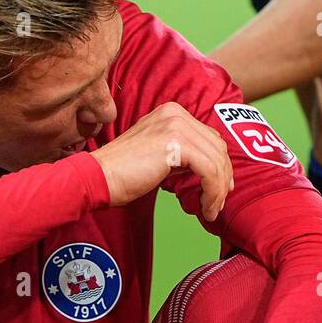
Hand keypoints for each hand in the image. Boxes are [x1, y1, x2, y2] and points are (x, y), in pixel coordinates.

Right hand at [90, 102, 233, 221]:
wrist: (98, 177)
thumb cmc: (122, 172)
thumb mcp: (157, 153)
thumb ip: (181, 153)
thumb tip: (208, 169)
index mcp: (171, 112)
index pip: (209, 137)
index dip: (220, 164)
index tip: (221, 188)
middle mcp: (175, 113)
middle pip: (217, 147)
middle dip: (223, 178)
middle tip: (219, 203)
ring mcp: (175, 125)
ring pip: (216, 160)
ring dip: (218, 190)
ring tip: (211, 210)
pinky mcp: (176, 144)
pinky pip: (209, 170)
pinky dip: (212, 192)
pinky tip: (205, 208)